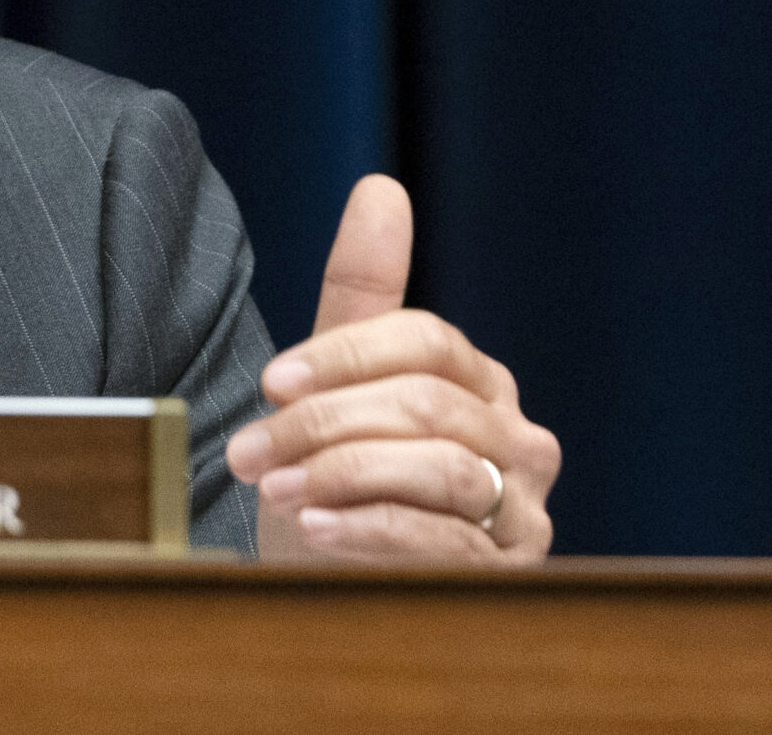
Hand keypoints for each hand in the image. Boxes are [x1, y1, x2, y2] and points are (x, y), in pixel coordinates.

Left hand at [225, 175, 560, 561]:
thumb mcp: (339, 385)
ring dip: (342, 475)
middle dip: (325, 424)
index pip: (427, 343)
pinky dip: (370, 529)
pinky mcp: (510, 574)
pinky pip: (445, 540)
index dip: (345, 356)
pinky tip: (313, 527)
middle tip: (248, 450)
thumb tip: (380, 187)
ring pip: (441, 469)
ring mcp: (523, 510)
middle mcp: (519, 441)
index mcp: (481, 382)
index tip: (270, 380)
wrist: (346, 585)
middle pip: (428, 405)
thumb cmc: (343, 478)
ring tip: (272, 487)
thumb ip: (362, 291)